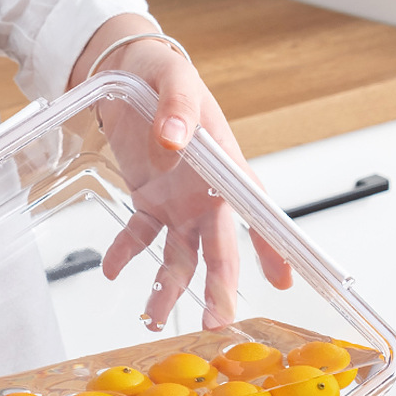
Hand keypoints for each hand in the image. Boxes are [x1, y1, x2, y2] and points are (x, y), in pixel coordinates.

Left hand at [70, 15, 291, 329]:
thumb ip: (177, 106)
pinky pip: (138, 237)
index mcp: (224, 170)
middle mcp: (205, 196)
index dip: (271, 248)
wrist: (127, 71)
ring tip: (154, 319)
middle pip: (217, 250)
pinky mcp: (148, 202)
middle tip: (215, 323)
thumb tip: (173, 139)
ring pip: (178, 256)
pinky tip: (111, 269)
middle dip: (218, 288)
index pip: (256, 214)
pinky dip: (124, 254)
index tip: (285, 282)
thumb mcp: (174, 79)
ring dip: (168, 287)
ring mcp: (177, 204)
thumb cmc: (163, 73)